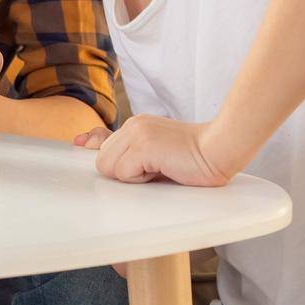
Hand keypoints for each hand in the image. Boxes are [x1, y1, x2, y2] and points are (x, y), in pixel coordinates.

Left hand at [83, 115, 230, 187]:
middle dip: (122, 172)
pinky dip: (140, 179)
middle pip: (101, 159)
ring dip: (132, 177)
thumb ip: (129, 153)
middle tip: (153, 170)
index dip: (95, 148)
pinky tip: (163, 170)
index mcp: (136, 125)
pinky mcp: (143, 146)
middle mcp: (133, 125)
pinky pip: (123, 172)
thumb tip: (88, 146)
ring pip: (107, 166)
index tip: (84, 145)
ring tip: (159, 170)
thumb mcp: (156, 154)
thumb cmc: (193, 158)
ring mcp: (137, 134)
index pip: (101, 140)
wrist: (221, 149)